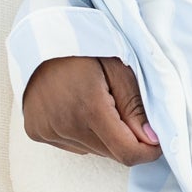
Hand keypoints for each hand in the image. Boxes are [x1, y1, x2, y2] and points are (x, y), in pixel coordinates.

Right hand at [22, 54, 162, 165]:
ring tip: (94, 102)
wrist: (39, 38)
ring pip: (92, 150)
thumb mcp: (117, 68)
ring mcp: (48, 131)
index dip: (147, 152)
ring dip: (103, 136)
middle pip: (111, 154)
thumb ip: (135, 106)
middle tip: (121, 107)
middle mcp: (66, 125)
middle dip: (125, 139)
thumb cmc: (82, 48)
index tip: (155, 141)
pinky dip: (82, 133)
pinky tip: (76, 108)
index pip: (127, 153)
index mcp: (90, 108)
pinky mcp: (36, 132)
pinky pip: (72, 146)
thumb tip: (152, 140)